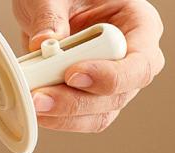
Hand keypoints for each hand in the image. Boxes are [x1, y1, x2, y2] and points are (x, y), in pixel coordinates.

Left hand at [13, 0, 164, 131]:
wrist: (51, 8)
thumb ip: (50, 15)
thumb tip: (44, 42)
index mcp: (139, 26)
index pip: (140, 64)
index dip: (109, 76)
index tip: (72, 74)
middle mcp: (131, 61)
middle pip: (117, 97)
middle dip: (76, 103)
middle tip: (41, 97)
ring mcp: (111, 85)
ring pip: (98, 116)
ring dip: (64, 116)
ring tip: (34, 104)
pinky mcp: (89, 100)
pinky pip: (79, 119)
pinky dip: (56, 118)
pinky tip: (37, 108)